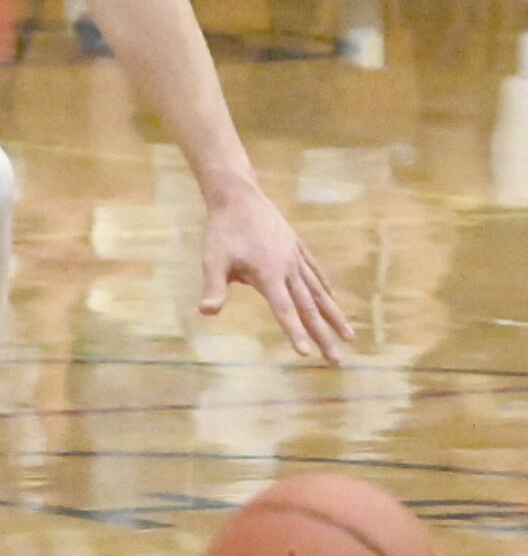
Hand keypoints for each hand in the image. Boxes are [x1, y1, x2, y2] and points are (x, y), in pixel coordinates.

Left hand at [199, 181, 351, 362]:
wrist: (237, 194)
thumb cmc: (222, 229)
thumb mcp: (213, 259)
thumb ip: (213, 287)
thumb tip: (206, 313)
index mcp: (268, 274)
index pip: (285, 309)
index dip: (295, 332)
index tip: (307, 354)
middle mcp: (288, 268)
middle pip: (309, 307)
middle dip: (323, 334)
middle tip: (337, 360)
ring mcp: (295, 256)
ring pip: (318, 291)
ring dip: (334, 315)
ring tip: (350, 335)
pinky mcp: (296, 246)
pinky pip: (314, 272)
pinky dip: (324, 288)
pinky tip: (332, 298)